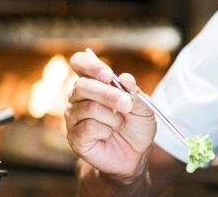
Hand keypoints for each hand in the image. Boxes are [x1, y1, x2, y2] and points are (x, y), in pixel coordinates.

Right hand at [65, 50, 156, 181]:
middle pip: (83, 86)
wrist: (135, 155)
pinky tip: (108, 135)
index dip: (90, 65)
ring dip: (113, 117)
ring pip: (89, 108)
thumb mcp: (144, 107)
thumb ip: (134, 92)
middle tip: (127, 104)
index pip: (79, 63)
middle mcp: (78, 97)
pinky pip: (88, 127)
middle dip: (108, 94)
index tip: (108, 74)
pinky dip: (106, 131)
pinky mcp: (74, 136)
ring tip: (119, 124)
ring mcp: (73, 117)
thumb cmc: (136, 126)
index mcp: (93, 82)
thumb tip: (124, 78)